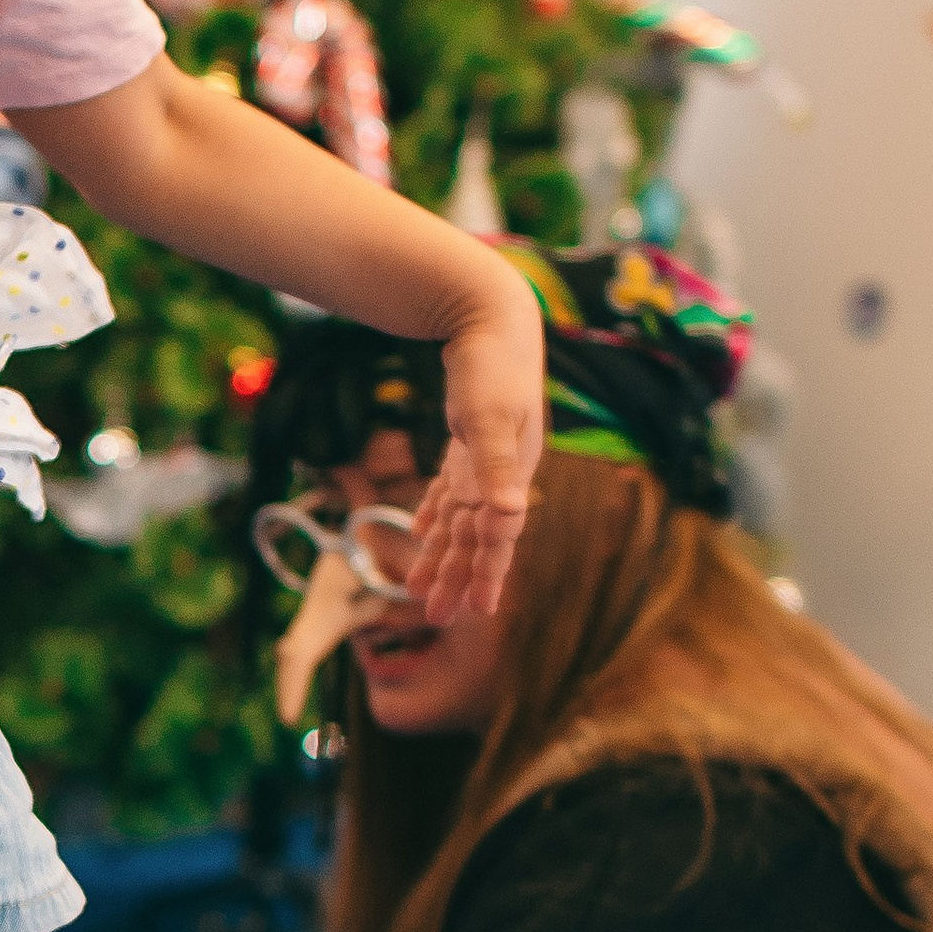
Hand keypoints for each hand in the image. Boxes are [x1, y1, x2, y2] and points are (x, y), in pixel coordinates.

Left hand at [408, 276, 544, 619]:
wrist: (493, 314)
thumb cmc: (494, 364)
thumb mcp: (491, 418)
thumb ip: (497, 469)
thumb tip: (507, 517)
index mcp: (511, 473)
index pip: (498, 536)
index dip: (488, 574)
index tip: (476, 612)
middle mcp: (502, 472)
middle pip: (475, 536)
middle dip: (457, 576)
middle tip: (436, 617)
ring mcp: (485, 458)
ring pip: (460, 518)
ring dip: (443, 553)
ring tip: (421, 589)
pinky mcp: (468, 442)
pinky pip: (451, 490)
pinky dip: (436, 513)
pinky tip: (423, 533)